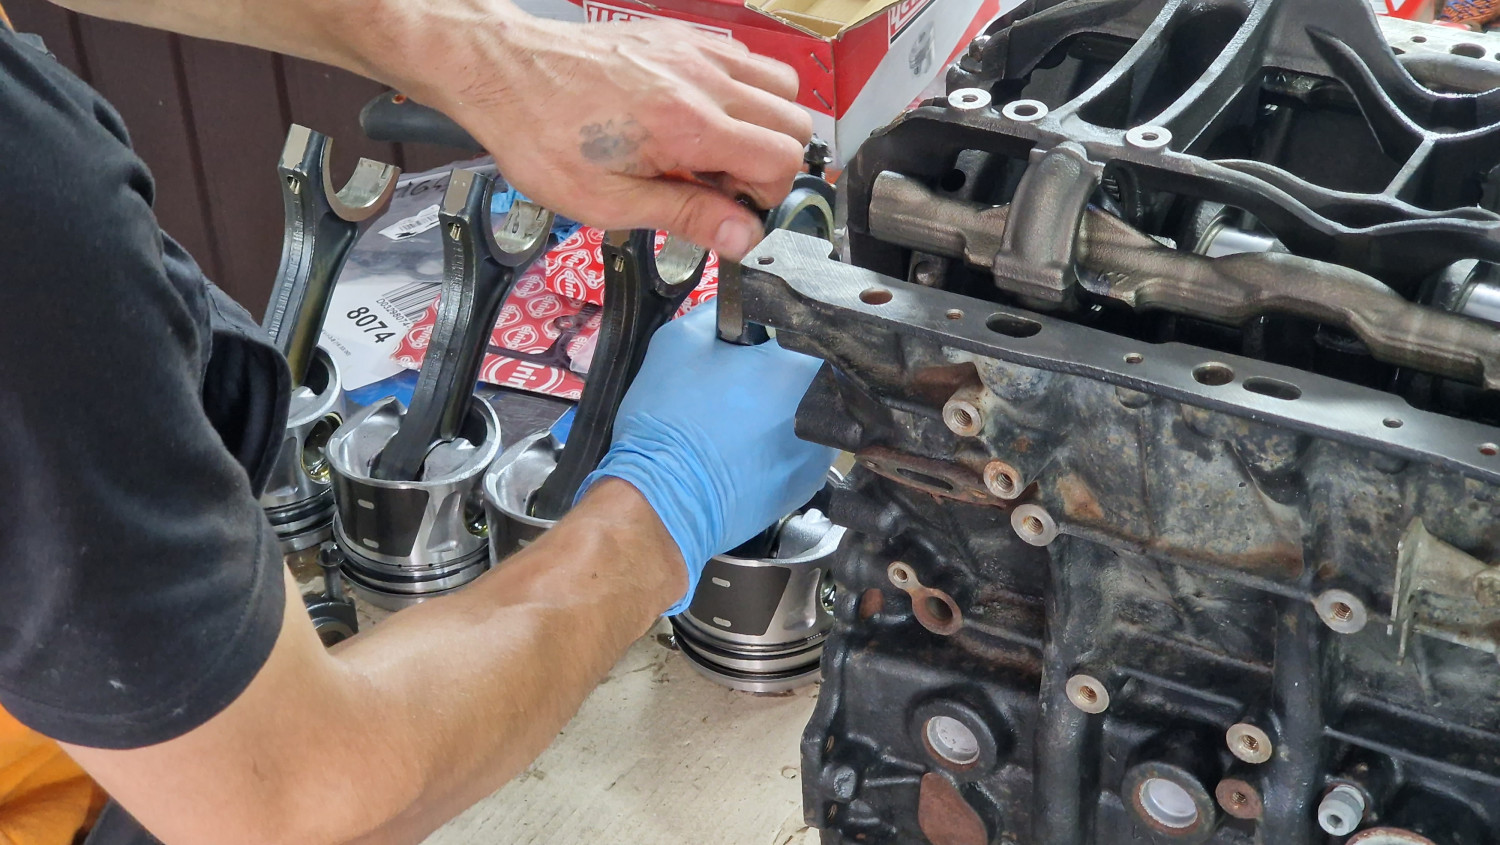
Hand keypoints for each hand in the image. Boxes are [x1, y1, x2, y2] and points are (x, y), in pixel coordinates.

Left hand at [396, 12, 812, 259]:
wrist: (505, 71)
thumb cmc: (543, 135)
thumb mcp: (608, 200)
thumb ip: (686, 216)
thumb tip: (744, 238)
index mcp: (687, 125)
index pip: (782, 159)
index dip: (767, 195)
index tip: (733, 209)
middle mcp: (702, 80)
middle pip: (794, 121)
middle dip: (772, 161)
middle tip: (723, 183)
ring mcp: (696, 51)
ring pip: (780, 84)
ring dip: (764, 122)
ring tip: (716, 149)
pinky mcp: (682, 36)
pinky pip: (745, 59)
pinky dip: (742, 90)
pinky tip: (700, 116)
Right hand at [578, 304, 835, 614]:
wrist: (660, 503)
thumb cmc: (669, 423)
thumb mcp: (677, 342)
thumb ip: (717, 312)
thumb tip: (735, 306)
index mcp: (798, 369)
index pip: (804, 331)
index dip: (775, 333)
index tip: (749, 342)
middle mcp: (823, 414)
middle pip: (809, 376)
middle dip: (778, 374)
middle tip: (737, 382)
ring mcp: (817, 457)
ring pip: (806, 416)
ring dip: (780, 412)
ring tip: (736, 421)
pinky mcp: (803, 488)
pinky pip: (796, 453)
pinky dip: (775, 448)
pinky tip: (740, 451)